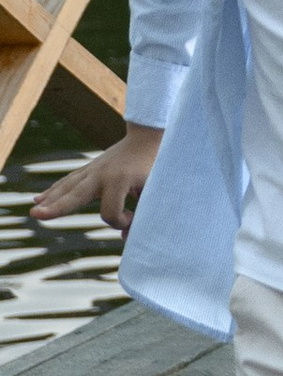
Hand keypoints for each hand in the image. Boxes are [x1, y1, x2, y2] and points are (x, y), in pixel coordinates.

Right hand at [31, 124, 161, 234]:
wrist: (148, 137)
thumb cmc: (155, 166)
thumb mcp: (155, 189)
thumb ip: (144, 214)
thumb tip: (127, 237)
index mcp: (119, 179)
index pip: (110, 213)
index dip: (122, 222)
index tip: (134, 218)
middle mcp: (101, 174)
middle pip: (76, 195)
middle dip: (57, 208)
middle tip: (37, 216)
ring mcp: (92, 170)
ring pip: (67, 188)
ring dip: (50, 201)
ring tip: (34, 212)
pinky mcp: (88, 169)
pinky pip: (68, 181)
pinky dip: (54, 191)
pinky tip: (38, 199)